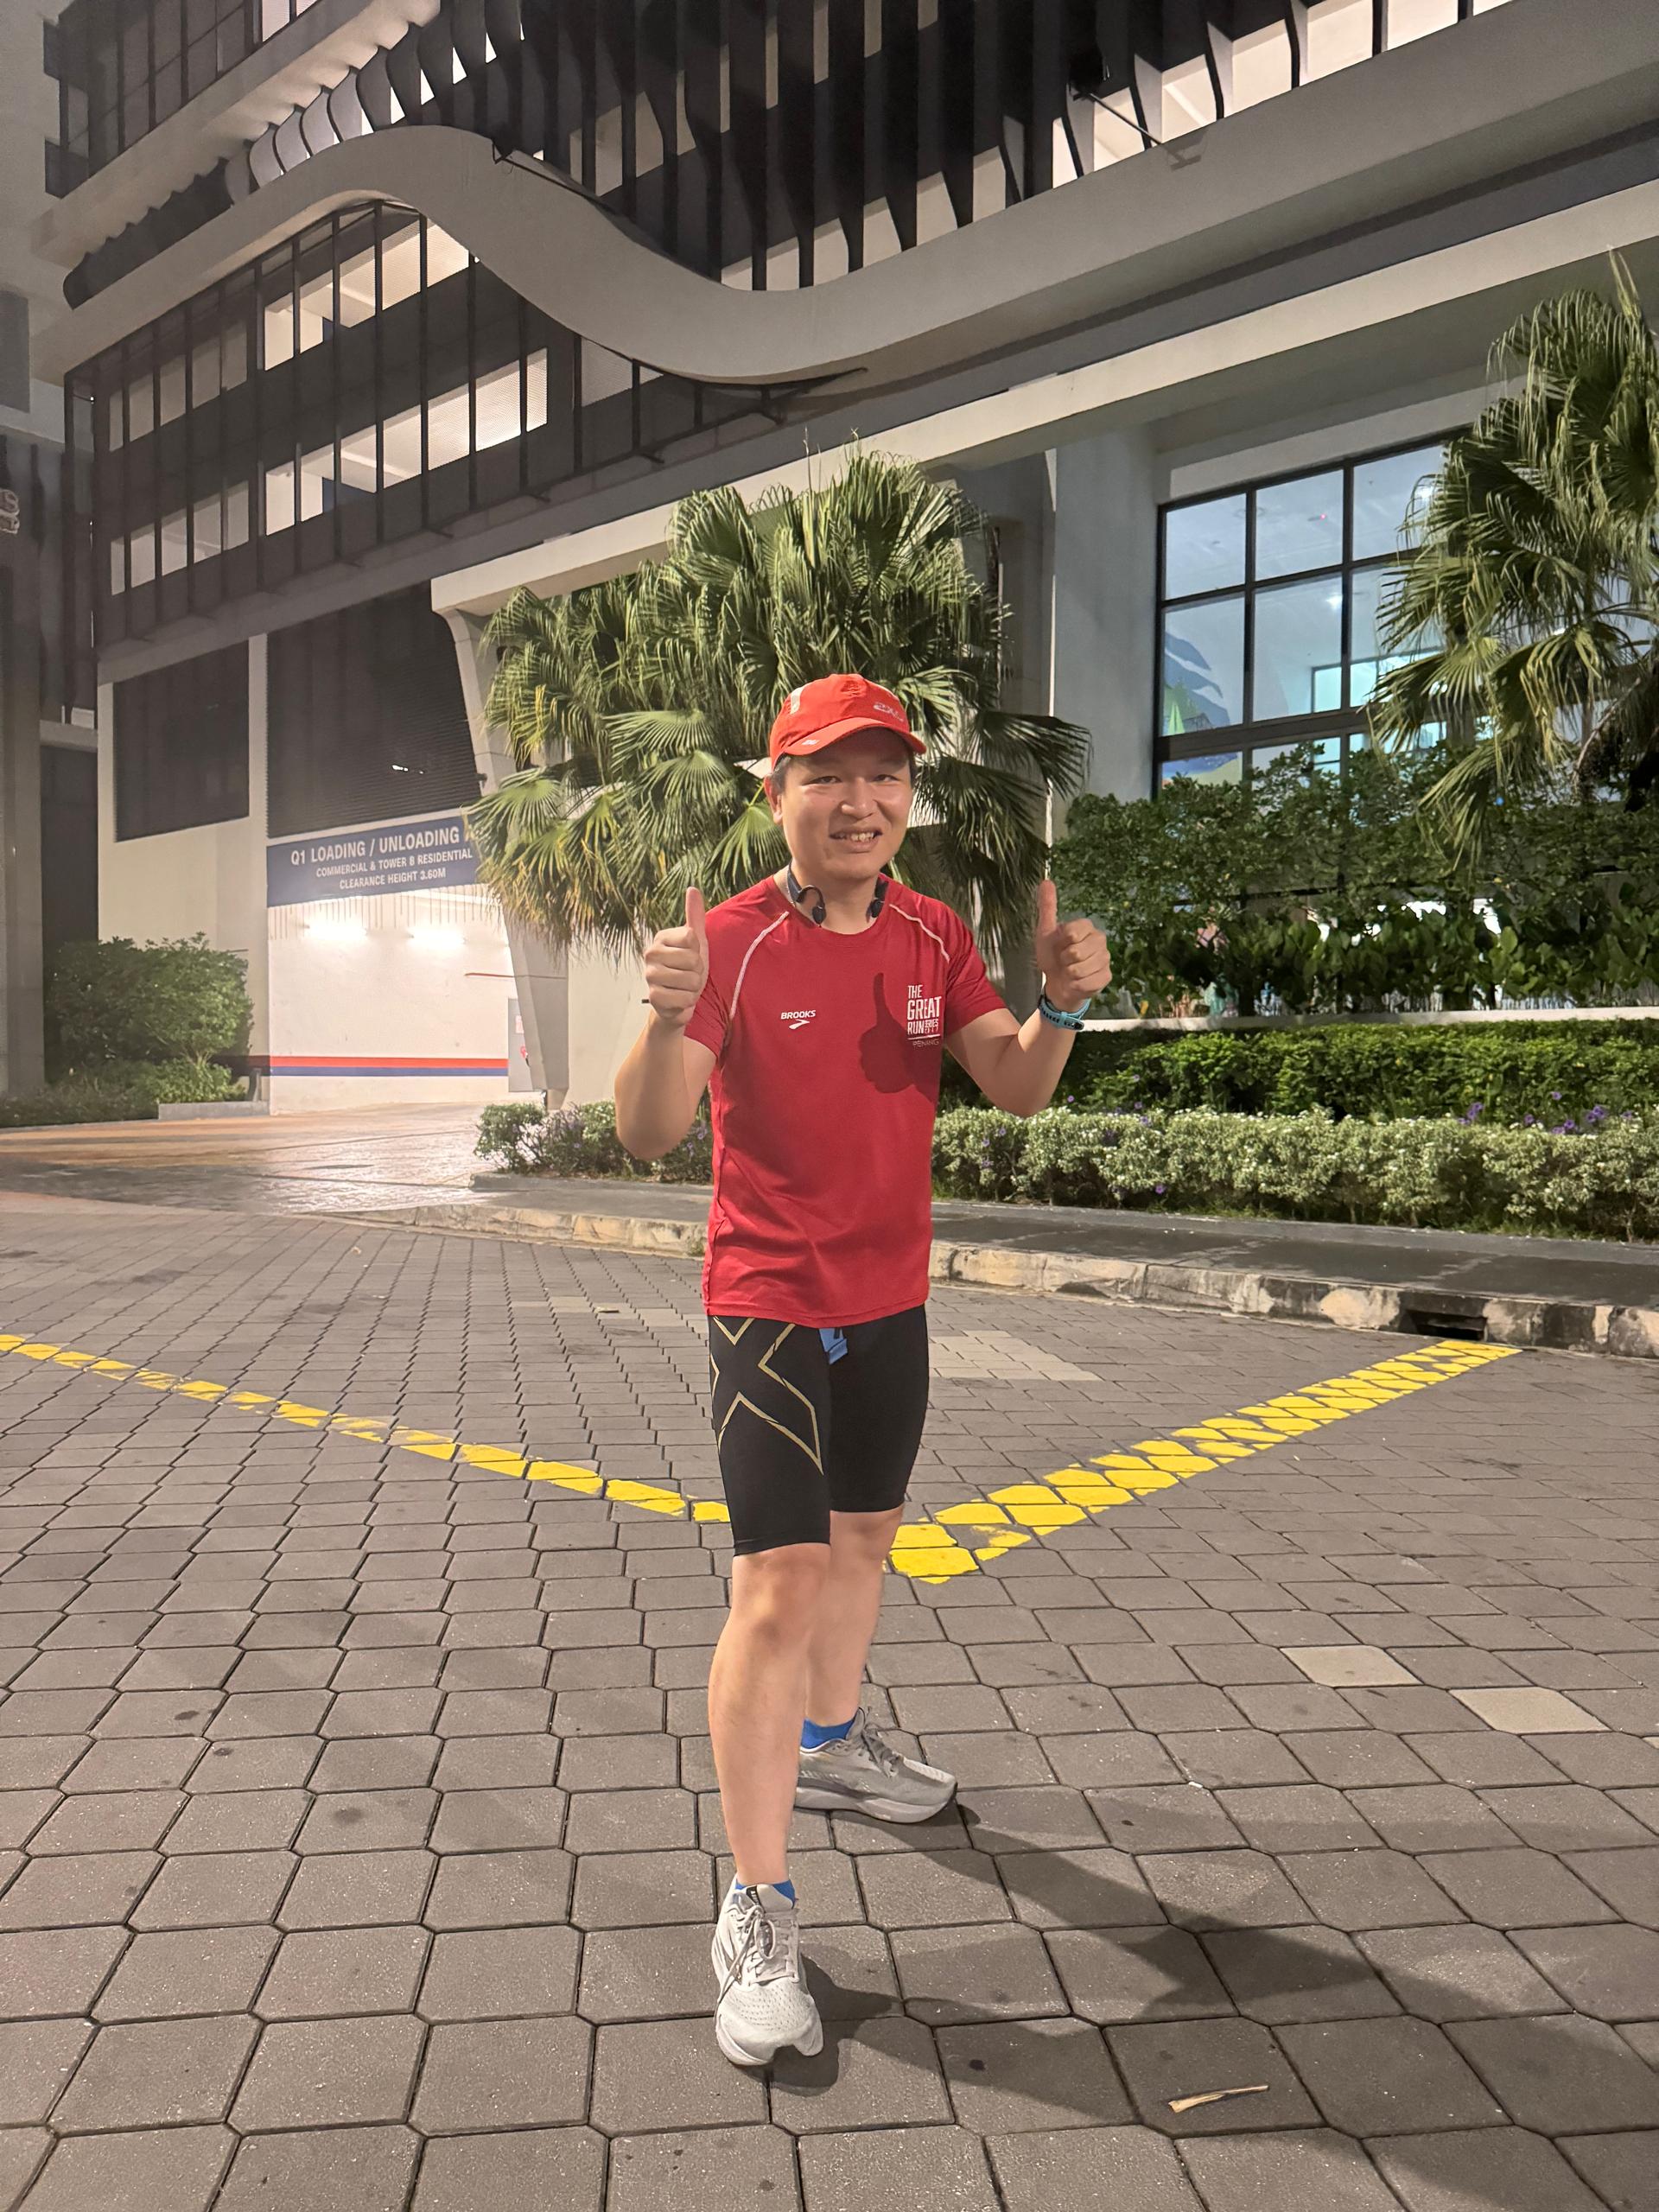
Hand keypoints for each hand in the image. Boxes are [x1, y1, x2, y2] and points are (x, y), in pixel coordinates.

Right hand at [643, 887, 708, 1030]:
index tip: (691, 957)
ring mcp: (650, 976)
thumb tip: (692, 888)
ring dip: (693, 989)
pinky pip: (684, 998)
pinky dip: (687, 1002)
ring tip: (684, 988)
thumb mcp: (696, 942)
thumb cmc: (687, 970)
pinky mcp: (653, 997)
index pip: (693, 938)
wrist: (678, 1001)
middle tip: (688, 975)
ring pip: (690, 980)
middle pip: (693, 961)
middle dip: (697, 972)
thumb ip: (694, 916)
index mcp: (661, 937)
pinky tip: (679, 1000)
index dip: (699, 951)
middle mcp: (651, 953)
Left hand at [1034, 879, 1111, 1013]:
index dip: (1061, 942)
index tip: (1059, 944)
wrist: (1058, 983)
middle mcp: (1100, 940)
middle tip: (1064, 960)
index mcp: (1086, 926)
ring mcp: (1105, 958)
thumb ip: (1047, 907)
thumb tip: (1046, 882)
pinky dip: (1077, 984)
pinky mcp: (1107, 976)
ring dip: (1070, 974)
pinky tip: (1078, 981)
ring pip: (1081, 969)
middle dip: (1064, 960)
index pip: (1072, 932)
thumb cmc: (1053, 957)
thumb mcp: (1045, 932)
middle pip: (1076, 952)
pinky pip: (1088, 982)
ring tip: (1070, 971)